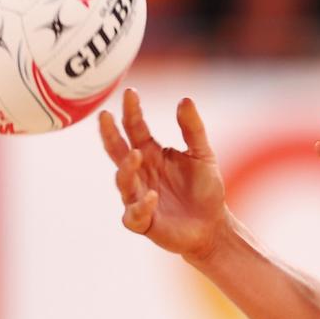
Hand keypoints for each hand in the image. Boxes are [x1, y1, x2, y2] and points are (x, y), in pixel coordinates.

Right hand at [98, 89, 229, 260]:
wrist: (213, 225)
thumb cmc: (204, 189)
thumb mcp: (202, 154)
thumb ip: (193, 129)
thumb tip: (185, 99)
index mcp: (150, 153)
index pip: (135, 128)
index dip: (131, 111)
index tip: (130, 93)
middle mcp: (139, 173)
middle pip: (117, 151)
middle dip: (109, 134)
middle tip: (106, 116)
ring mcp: (137, 197)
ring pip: (122, 181)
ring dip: (126, 168)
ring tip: (136, 154)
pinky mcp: (142, 222)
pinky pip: (134, 214)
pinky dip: (141, 205)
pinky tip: (152, 195)